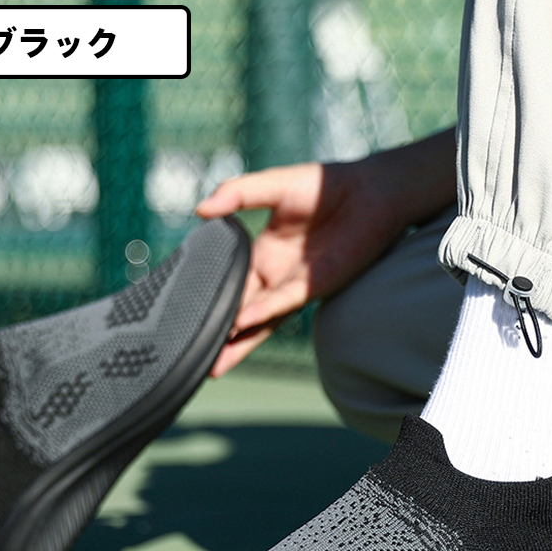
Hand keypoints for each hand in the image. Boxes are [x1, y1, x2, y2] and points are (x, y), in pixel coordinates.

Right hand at [196, 129, 456, 375]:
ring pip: (260, 319)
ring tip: (213, 364)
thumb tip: (200, 209)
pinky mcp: (316, 285)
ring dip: (238, 341)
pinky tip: (241, 323)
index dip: (207, 299)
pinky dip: (261, 313)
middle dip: (219, 335)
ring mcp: (294, 284)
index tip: (181, 315)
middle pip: (241, 311)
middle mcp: (275, 275)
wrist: (370, 191)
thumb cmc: (323, 186)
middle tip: (190, 357)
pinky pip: (283, 302)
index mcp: (261, 254)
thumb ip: (237, 194)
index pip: (229, 284)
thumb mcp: (272, 186)